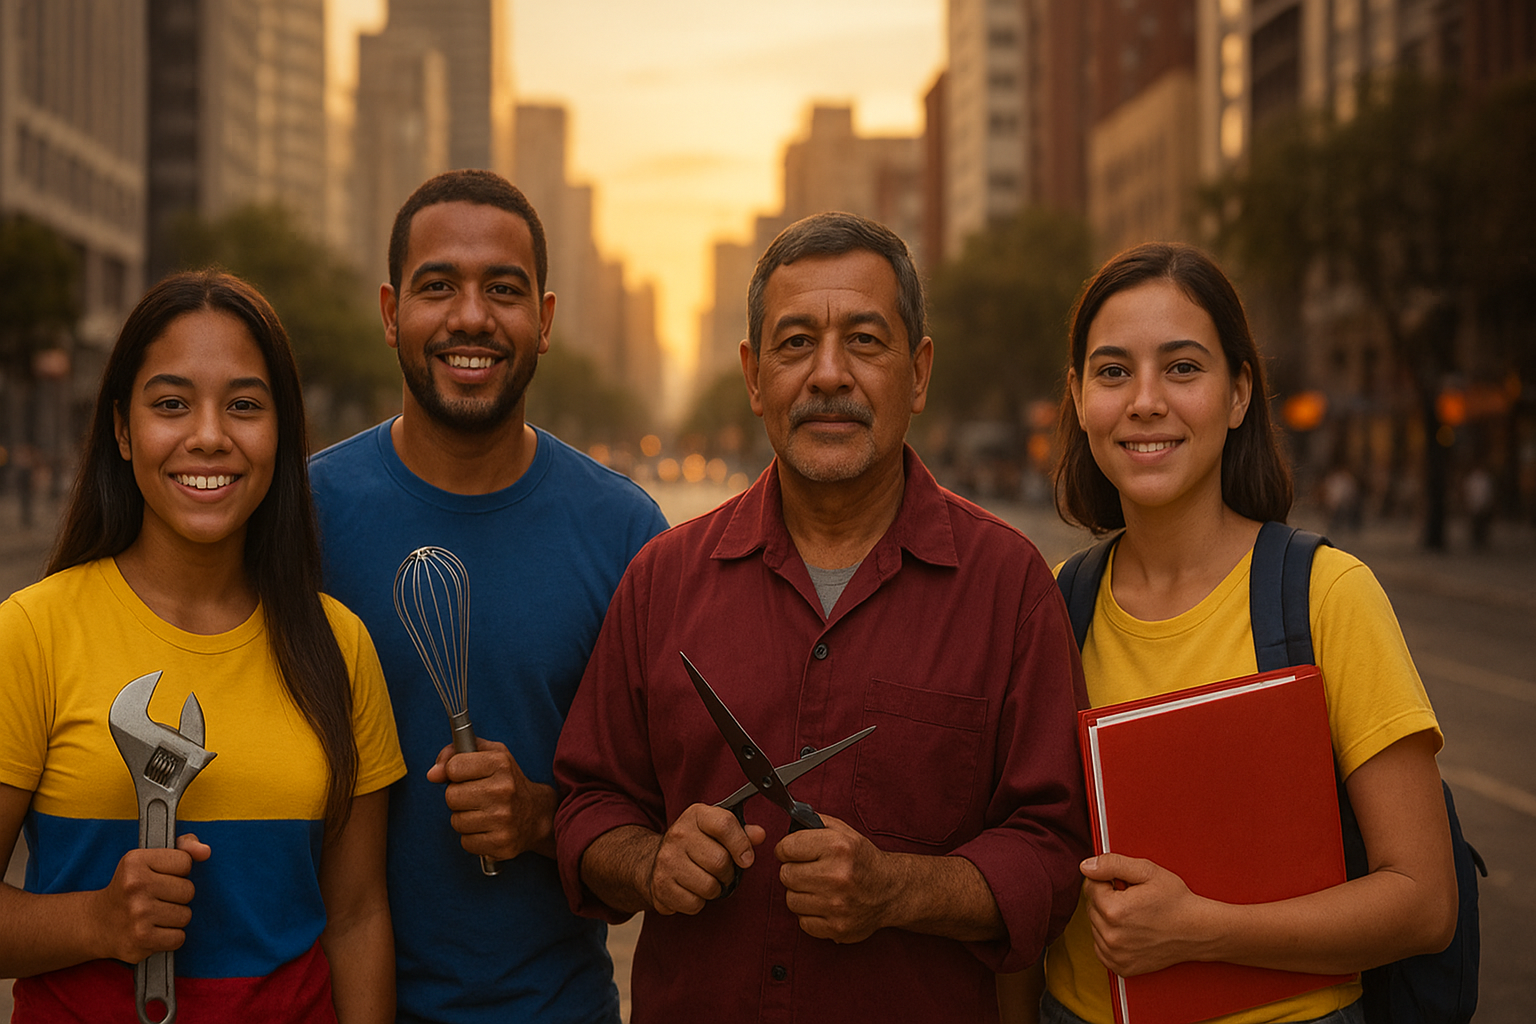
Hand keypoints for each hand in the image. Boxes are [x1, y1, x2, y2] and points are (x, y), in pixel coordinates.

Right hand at [92, 833, 210, 963]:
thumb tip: (205, 851)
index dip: (178, 872)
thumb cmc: (131, 888)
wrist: (96, 923)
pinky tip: (153, 931)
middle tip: (157, 898)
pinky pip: (179, 938)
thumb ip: (182, 847)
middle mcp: (135, 886)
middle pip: (188, 890)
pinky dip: (170, 937)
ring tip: (154, 915)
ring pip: (185, 915)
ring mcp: (137, 914)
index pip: (185, 862)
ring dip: (174, 918)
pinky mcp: (140, 939)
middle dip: (177, 896)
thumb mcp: (149, 859)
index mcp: (136, 862)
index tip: (160, 877)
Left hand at [427, 738, 556, 860]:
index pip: (453, 767)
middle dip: (458, 797)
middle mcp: (503, 790)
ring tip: (483, 813)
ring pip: (456, 821)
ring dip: (465, 818)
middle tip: (476, 796)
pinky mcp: (501, 843)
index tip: (466, 775)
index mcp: (500, 763)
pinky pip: (466, 842)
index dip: (454, 772)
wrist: (536, 814)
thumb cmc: (507, 782)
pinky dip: (472, 837)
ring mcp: (503, 819)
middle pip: (451, 796)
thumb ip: (457, 752)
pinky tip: (487, 828)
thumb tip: (433, 773)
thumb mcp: (490, 755)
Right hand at [645, 804, 764, 915]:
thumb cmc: (694, 844)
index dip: (742, 844)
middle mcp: (678, 834)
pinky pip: (694, 904)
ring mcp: (667, 860)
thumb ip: (741, 832)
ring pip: (709, 886)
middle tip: (723, 872)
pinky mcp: (661, 885)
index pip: (725, 824)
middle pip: (720, 861)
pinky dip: (699, 902)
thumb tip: (760, 835)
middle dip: (728, 873)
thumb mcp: (716, 829)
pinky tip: (692, 890)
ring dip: (715, 889)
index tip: (747, 859)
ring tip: (708, 880)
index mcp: (696, 815)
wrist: (654, 860)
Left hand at [775, 813, 898, 942]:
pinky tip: (823, 905)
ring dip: (800, 894)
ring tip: (817, 888)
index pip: (786, 848)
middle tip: (808, 871)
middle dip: (794, 871)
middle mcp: (837, 876)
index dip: (786, 849)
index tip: (792, 852)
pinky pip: (803, 922)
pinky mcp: (837, 928)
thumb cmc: (863, 860)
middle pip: (786, 875)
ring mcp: (837, 905)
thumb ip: (814, 822)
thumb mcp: (844, 832)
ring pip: (791, 900)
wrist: (891, 890)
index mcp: (837, 847)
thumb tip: (788, 822)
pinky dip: (810, 915)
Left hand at [1080, 853, 1210, 975]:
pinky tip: (1130, 931)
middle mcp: (1110, 936)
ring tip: (1134, 915)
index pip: (1090, 885)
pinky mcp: (1120, 967)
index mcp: (1113, 909)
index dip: (1107, 880)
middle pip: (1091, 906)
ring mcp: (1115, 955)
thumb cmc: (1175, 900)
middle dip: (1106, 898)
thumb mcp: (1147, 871)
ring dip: (1107, 918)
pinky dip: (1110, 938)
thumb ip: (1112, 864)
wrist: (1197, 931)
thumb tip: (1084, 866)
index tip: (1125, 884)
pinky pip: (1100, 947)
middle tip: (1133, 899)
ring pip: (1095, 926)